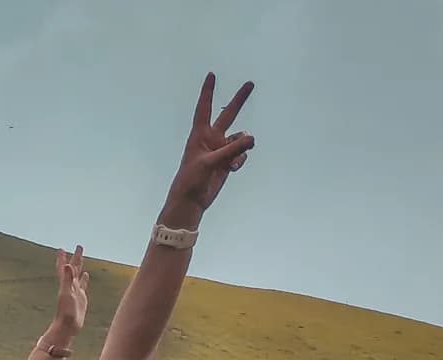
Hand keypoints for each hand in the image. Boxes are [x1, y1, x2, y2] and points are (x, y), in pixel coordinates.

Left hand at [53, 246, 88, 333]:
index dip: (62, 258)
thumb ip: (67, 279)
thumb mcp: (67, 294)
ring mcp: (76, 292)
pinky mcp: (81, 298)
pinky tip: (86, 275)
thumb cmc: (66, 312)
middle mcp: (70, 286)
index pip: (63, 268)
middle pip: (73, 268)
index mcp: (65, 284)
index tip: (62, 248)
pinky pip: (83, 285)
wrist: (68, 327)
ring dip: (79, 267)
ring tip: (81, 258)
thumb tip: (68, 265)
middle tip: (79, 246)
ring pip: (78, 275)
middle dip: (75, 258)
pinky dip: (84, 279)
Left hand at [167, 73, 254, 216]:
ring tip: (232, 159)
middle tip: (250, 84)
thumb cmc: (191, 179)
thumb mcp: (210, 162)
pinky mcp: (228, 161)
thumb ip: (231, 150)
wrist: (191, 200)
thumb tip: (251, 138)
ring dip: (242, 145)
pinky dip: (240, 159)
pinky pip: (242, 154)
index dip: (208, 92)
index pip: (204, 108)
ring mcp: (221, 149)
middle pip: (228, 115)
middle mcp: (211, 138)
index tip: (211, 75)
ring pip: (240, 138)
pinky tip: (232, 169)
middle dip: (239, 100)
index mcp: (199, 135)